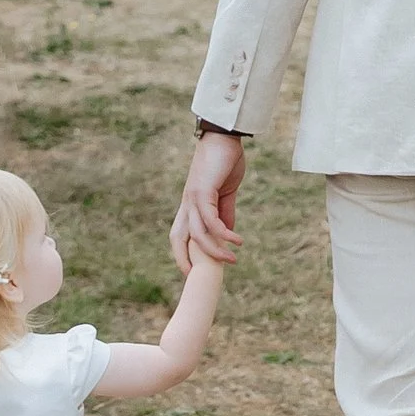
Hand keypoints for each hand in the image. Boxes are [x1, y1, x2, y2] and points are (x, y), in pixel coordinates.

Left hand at [171, 127, 247, 272]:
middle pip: (177, 237)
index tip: (196, 270)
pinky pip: (211, 221)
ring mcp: (193, 198)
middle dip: (182, 259)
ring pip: (197, 234)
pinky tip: (237, 241)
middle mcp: (188, 204)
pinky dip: (224, 234)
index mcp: (191, 204)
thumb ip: (225, 212)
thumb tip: (228, 232)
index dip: (184, 252)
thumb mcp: (226, 192)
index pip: (181, 233)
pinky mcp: (203, 192)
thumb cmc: (224, 161)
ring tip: (232, 260)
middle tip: (196, 278)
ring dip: (214, 251)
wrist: (224, 137)